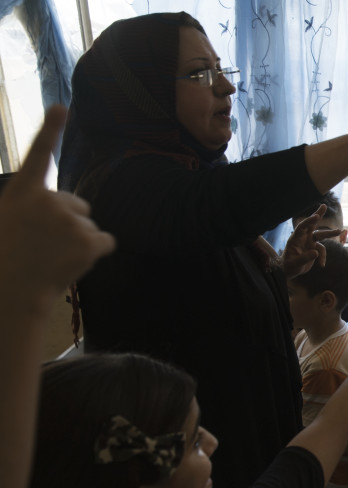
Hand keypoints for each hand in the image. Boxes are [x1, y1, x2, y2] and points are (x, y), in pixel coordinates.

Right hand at [0, 105, 113, 311]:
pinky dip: (96, 251)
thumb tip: (63, 210)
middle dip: (68, 220)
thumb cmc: (7, 255)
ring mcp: (71, 220)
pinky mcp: (90, 240)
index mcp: (23, 192)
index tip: (62, 107)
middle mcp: (49, 199)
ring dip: (78, 239)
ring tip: (52, 254)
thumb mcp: (9, 220)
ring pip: (89, 225)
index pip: (38, 153)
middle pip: (77, 204)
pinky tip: (73, 261)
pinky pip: (105, 241)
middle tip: (44, 242)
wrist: (11, 289)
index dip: (50, 129)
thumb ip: (32, 207)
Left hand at [282, 204, 343, 277]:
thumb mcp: (295, 264)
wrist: (289, 270)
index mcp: (296, 238)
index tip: (316, 216)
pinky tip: (322, 266)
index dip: (309, 221)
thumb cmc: (289, 266)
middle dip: (318, 215)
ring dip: (330, 233)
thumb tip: (316, 253)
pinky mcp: (314, 248)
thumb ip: (305, 258)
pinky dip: (323, 257)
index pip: (302, 227)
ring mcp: (309, 242)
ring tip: (340, 231)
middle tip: (323, 206)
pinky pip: (322, 250)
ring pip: (321, 235)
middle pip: (312, 225)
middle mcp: (303, 238)